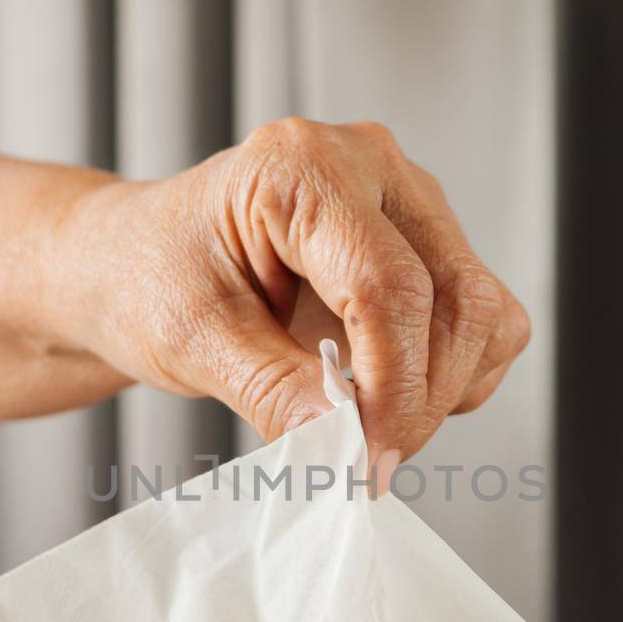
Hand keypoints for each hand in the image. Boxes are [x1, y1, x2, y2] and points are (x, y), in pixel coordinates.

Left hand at [42, 119, 530, 466]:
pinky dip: (452, 376)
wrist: (137, 265)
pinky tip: (385, 388)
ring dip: (443, 390)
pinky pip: (485, 321)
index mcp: (300, 168)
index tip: (371, 456)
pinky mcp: (430, 241)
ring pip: (484, 311)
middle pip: (457, 297)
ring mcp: (410, 200)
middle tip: (364, 456)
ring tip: (366, 420)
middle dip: (422, 397)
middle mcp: (370, 165)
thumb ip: (272, 390)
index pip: (389, 283)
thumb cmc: (151, 280)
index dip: (393, 386)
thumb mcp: (190, 342)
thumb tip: (345, 443)